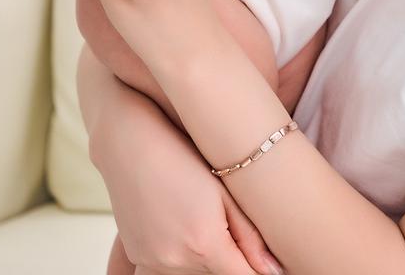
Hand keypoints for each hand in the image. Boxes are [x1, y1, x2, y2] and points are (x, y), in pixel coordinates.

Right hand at [89, 73, 282, 274]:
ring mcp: (152, 261)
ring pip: (193, 273)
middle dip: (229, 256)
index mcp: (205, 245)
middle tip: (225, 217)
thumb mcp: (224, 190)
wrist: (130, 142)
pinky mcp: (138, 256)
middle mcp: (176, 261)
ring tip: (200, 215)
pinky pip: (167, 267)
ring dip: (204, 256)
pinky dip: (181, 254)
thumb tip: (274, 272)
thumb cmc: (183, 156)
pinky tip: (181, 222)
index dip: (256, 267)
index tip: (261, 256)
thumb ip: (250, 237)